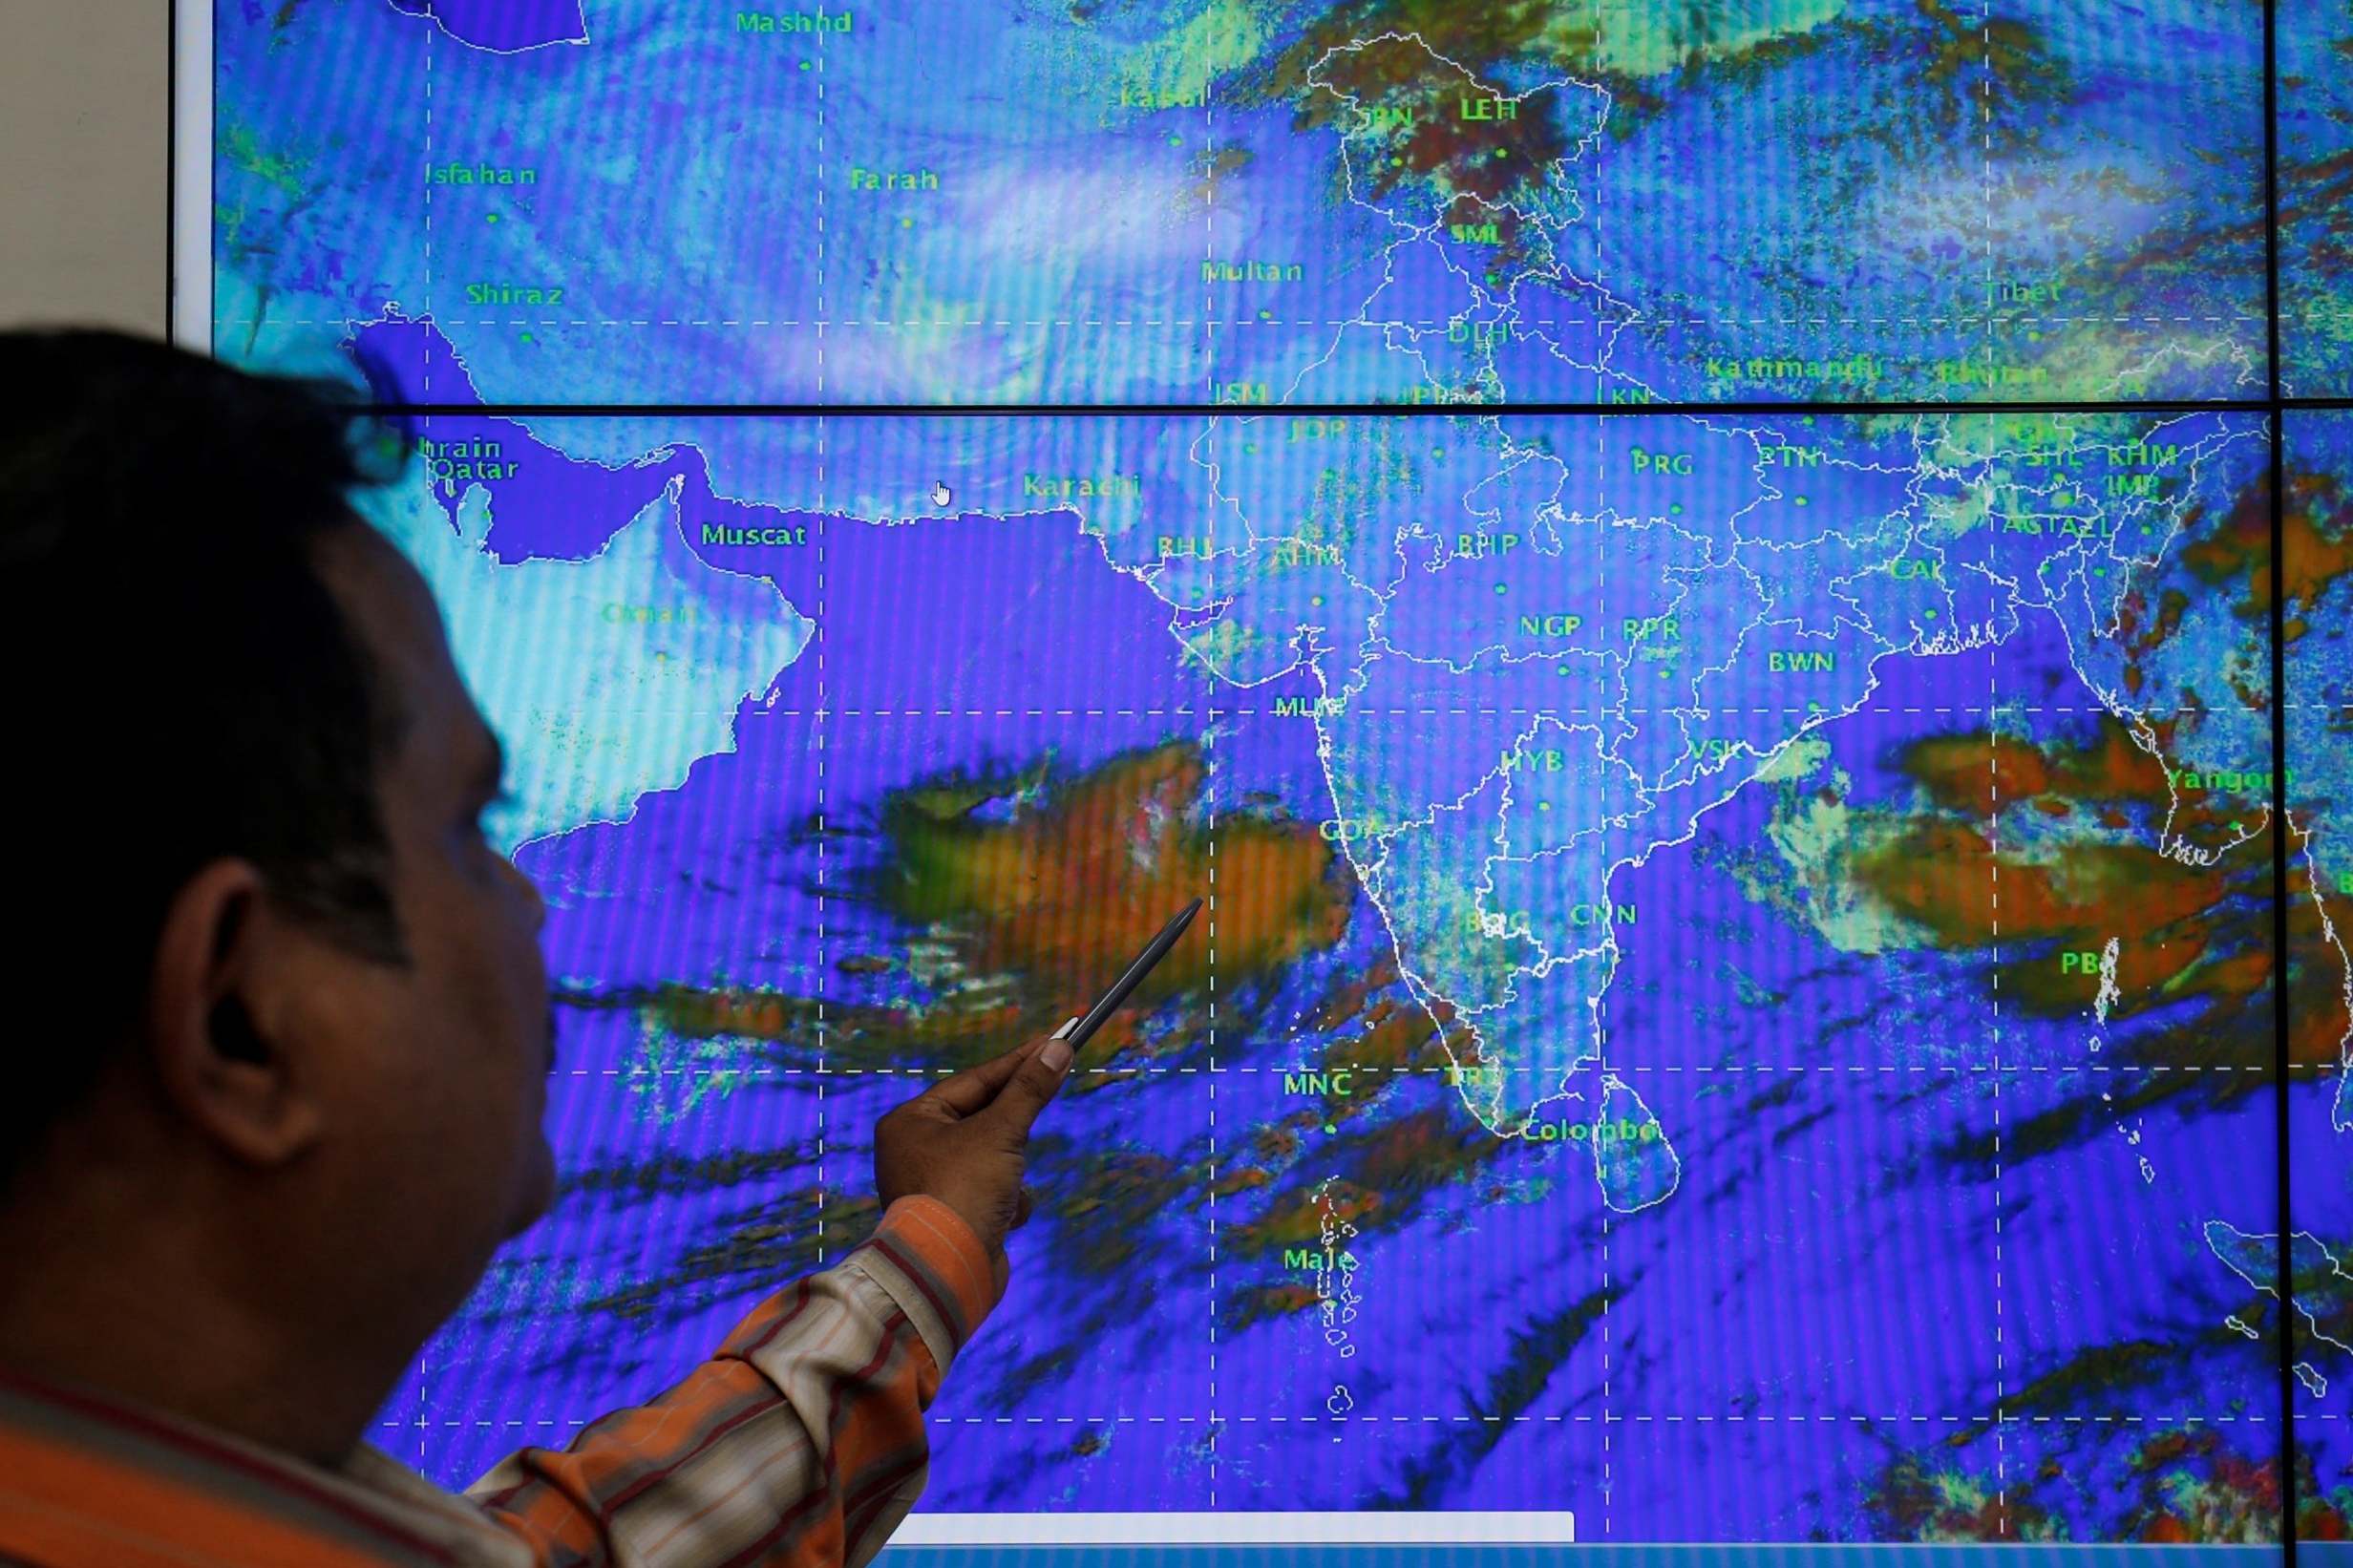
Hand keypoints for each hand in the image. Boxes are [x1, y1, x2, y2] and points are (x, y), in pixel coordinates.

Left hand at [873, 1028, 1073, 1284]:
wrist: (947, 1270)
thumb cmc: (963, 1190)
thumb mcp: (1001, 1131)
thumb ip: (1030, 1090)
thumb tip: (1059, 1049)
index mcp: (911, 1121)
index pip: (974, 1081)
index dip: (1017, 1063)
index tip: (1053, 1045)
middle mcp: (915, 1150)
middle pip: (983, 1119)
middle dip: (1012, 1127)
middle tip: (1048, 1094)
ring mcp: (934, 1184)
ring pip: (995, 1157)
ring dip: (1012, 1171)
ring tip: (1008, 1185)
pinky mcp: (955, 1215)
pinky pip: (994, 1192)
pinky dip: (1008, 1201)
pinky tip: (1005, 1216)